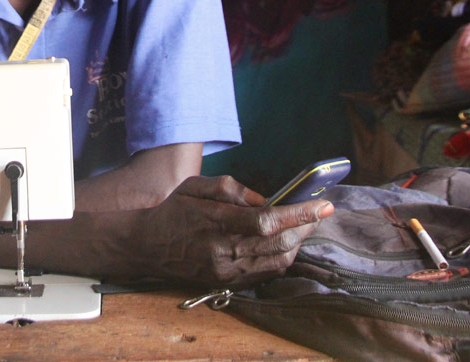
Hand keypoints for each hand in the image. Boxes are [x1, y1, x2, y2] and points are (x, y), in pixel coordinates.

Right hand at [130, 175, 332, 287]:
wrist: (148, 247)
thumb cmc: (173, 211)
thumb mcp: (196, 187)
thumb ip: (231, 189)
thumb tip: (265, 200)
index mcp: (215, 223)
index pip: (266, 221)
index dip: (298, 214)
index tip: (321, 204)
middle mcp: (223, 252)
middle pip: (278, 244)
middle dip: (305, 227)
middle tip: (319, 212)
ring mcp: (227, 272)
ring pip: (277, 261)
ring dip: (297, 243)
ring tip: (305, 226)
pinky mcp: (227, 283)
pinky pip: (266, 274)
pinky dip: (282, 258)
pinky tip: (286, 243)